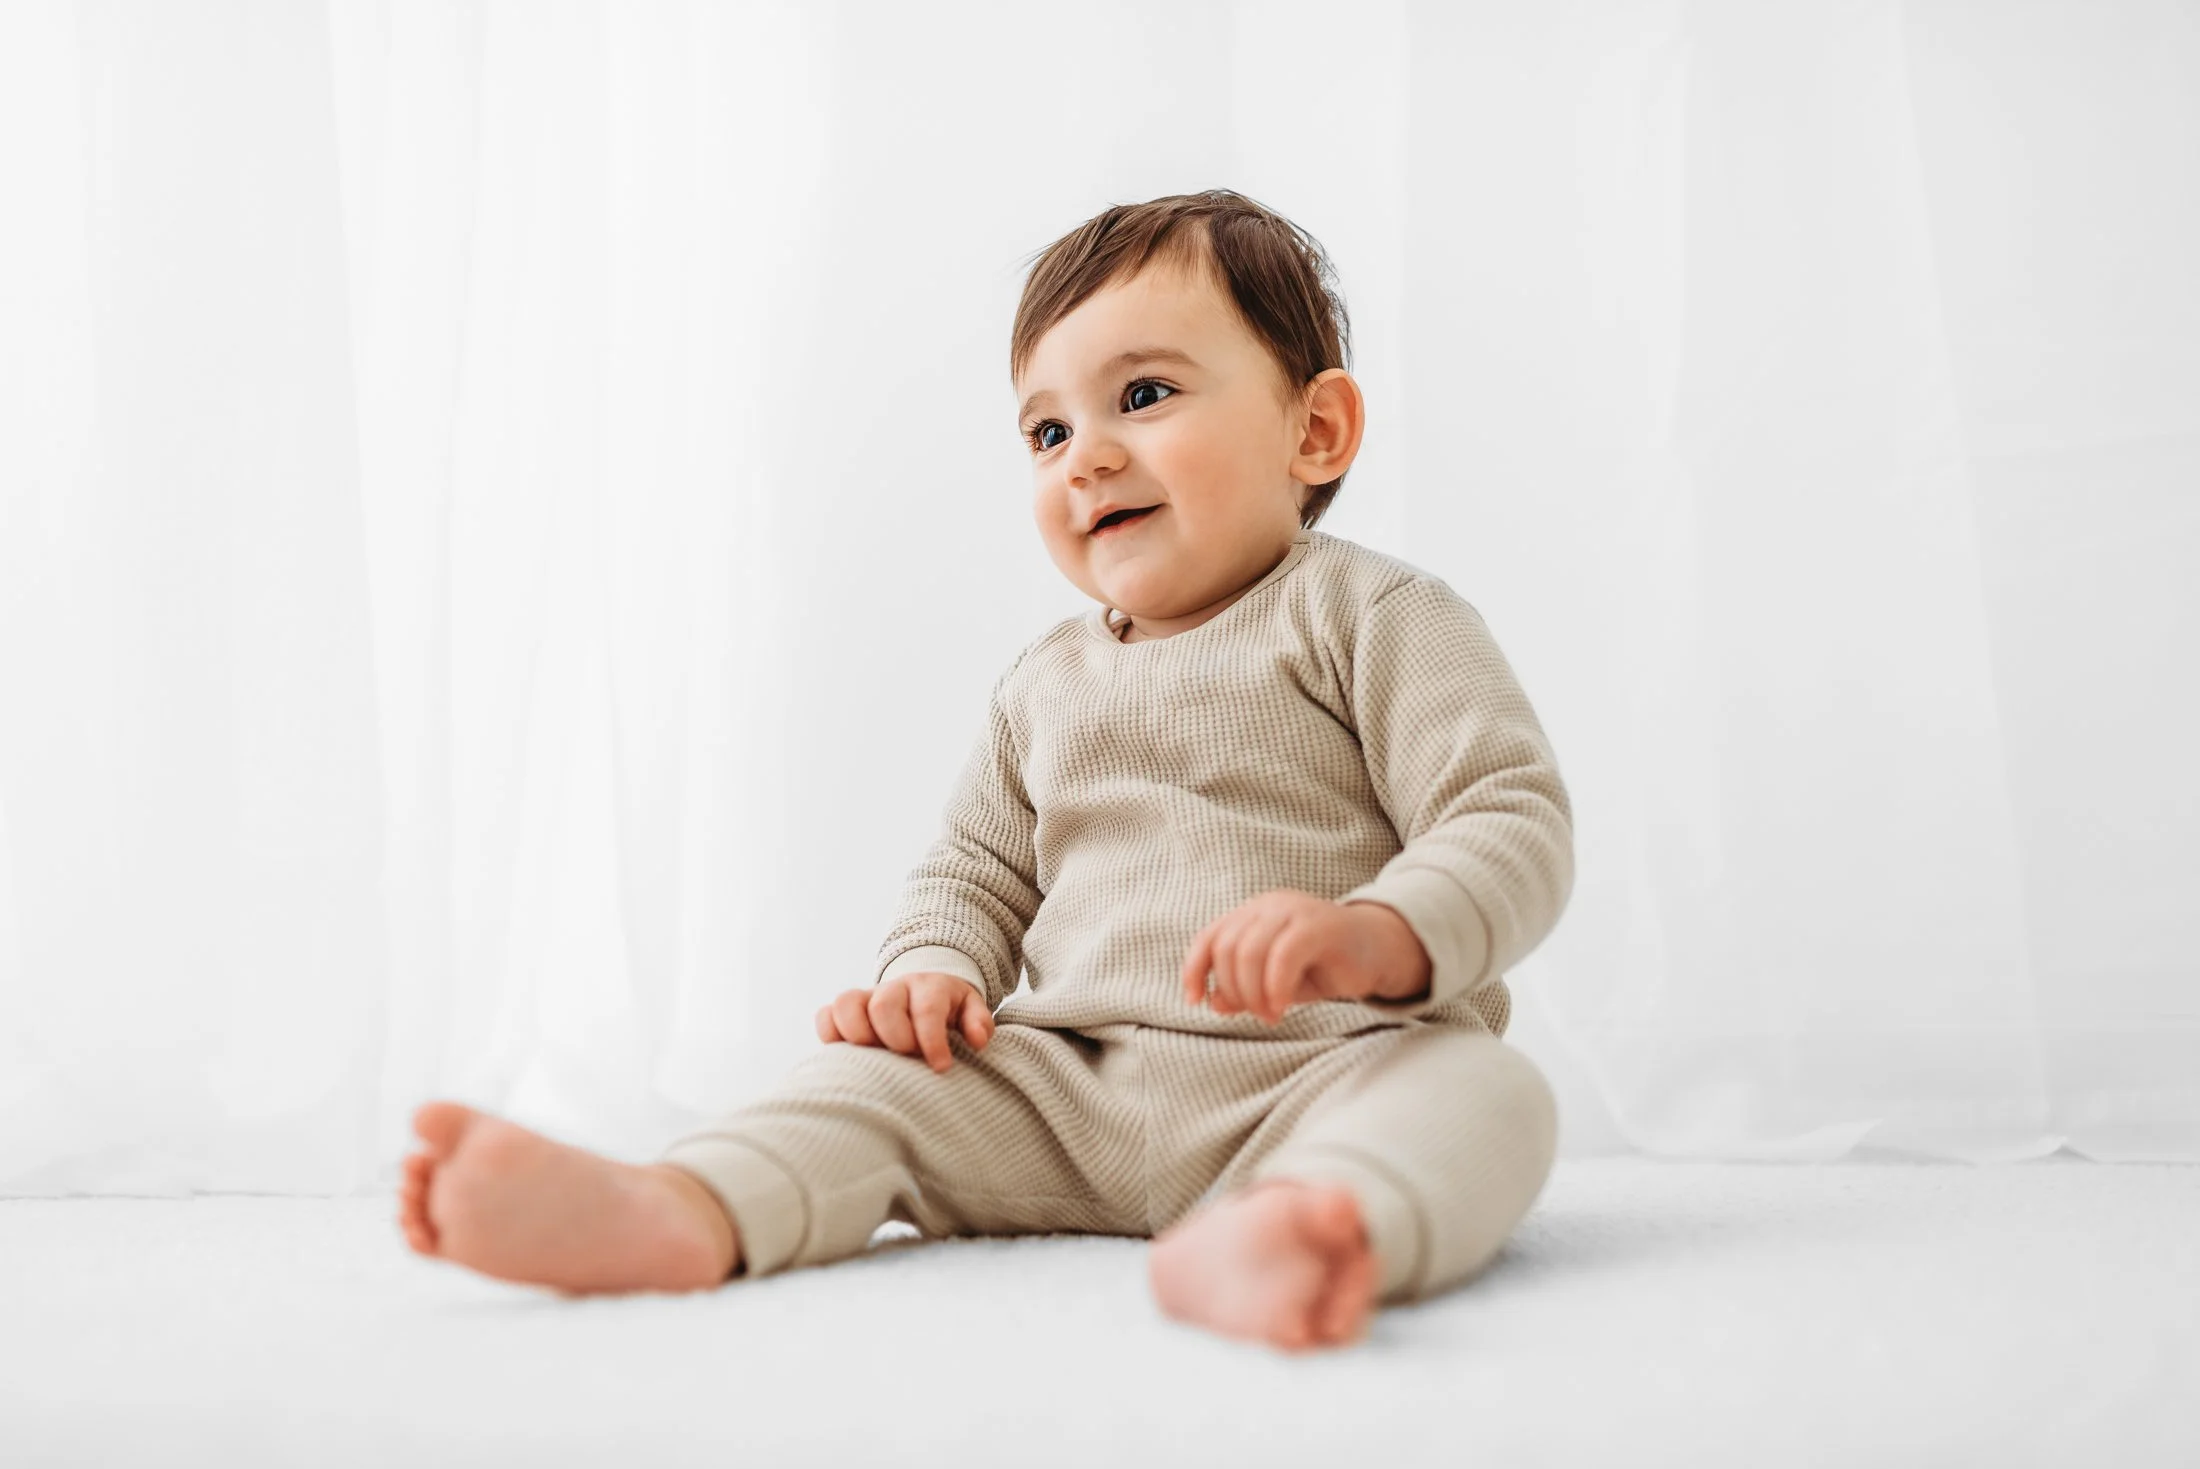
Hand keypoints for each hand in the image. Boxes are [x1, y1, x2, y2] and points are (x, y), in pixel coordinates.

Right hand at [816, 972, 994, 1072]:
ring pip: (847, 1003)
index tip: (941, 1067)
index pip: (926, 1008)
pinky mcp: (847, 1010)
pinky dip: (831, 1034)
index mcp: (929, 987)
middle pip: (884, 1005)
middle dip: (896, 1037)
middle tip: (908, 1058)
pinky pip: (826, 1014)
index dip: (931, 1039)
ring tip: (875, 1058)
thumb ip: (978, 1022)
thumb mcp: (971, 1009)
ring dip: (858, 1034)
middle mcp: (895, 988)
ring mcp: (867, 997)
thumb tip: (977, 1040)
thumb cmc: (950, 1010)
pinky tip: (848, 1055)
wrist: (925, 989)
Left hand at [1178, 890, 1431, 1024]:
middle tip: (1257, 1015)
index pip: (1209, 937)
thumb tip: (1212, 1002)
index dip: (1194, 969)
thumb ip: (1243, 990)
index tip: (1196, 1002)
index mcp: (1252, 914)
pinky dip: (1274, 987)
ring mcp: (1294, 911)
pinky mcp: (1319, 925)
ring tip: (1271, 1015)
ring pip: (1248, 952)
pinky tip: (1281, 1007)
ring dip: (1252, 993)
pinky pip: (1282, 956)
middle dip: (1233, 990)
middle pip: (1227, 948)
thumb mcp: (1274, 983)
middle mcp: (1268, 906)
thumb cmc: (1323, 967)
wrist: (1378, 953)